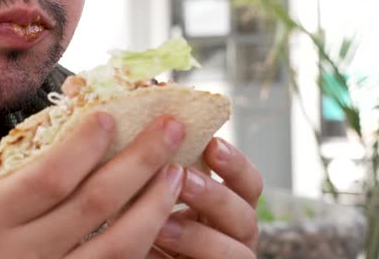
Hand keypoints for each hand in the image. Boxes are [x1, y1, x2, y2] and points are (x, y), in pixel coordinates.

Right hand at [0, 113, 186, 258]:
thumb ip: (28, 171)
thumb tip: (87, 120)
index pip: (49, 176)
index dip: (85, 145)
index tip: (111, 116)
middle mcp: (22, 252)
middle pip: (94, 203)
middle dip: (140, 160)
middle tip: (171, 128)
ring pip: (119, 244)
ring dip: (155, 203)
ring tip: (176, 170)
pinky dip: (148, 239)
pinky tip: (162, 213)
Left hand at [150, 138, 262, 258]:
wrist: (130, 250)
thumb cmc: (145, 220)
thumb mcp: (156, 193)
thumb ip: (163, 172)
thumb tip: (149, 132)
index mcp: (229, 205)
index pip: (248, 182)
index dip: (235, 163)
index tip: (212, 144)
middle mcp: (236, 233)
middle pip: (245, 215)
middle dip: (215, 195)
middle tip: (184, 177)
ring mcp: (229, 258)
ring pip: (235, 252)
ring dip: (197, 234)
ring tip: (162, 223)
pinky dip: (187, 253)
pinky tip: (155, 240)